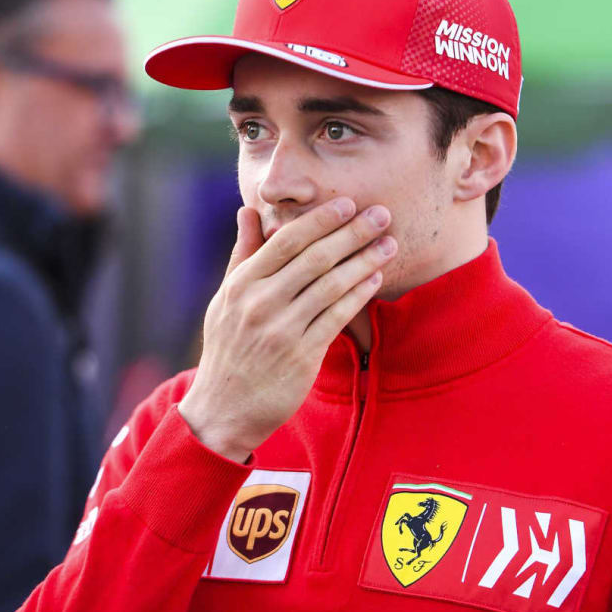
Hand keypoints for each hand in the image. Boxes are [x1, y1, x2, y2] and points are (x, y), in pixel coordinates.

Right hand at [178, 198, 396, 461]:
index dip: (321, 219)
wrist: (223, 408)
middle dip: (352, 233)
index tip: (349, 204)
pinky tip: (376, 278)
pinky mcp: (301, 356)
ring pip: (331, 285)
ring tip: (389, 244)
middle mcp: (260, 303)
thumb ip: (243, 254)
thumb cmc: (229, 348)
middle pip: (315, 258)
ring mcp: (281, 330)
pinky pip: (337, 317)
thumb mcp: (226, 298)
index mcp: (242, 284)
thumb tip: (249, 211)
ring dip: (365, 261)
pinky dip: (359, 295)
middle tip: (382, 214)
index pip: (287, 241)